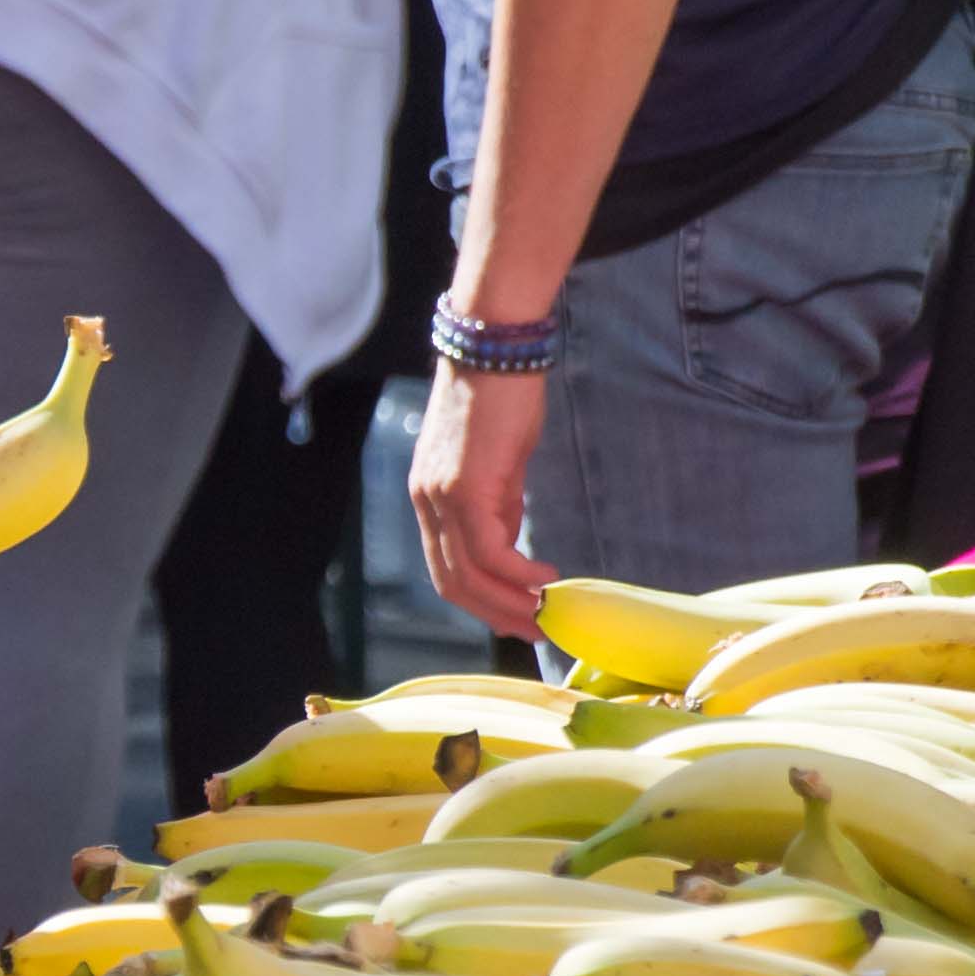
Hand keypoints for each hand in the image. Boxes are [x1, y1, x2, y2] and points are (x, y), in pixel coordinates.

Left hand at [412, 367, 549, 640]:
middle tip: (537, 630)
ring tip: (548, 611)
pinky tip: (546, 579)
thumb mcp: (499, 460)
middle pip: (452, 582)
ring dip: (510, 601)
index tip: (519, 614)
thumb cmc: (502, 394)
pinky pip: (488, 550)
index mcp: (429, 496)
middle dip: (496, 613)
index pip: (446, 567)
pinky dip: (517, 573)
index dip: (481, 599)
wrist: (495, 345)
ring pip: (468, 574)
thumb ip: (499, 500)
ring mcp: (441, 495)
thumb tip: (510, 538)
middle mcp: (426, 501)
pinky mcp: (464, 488)